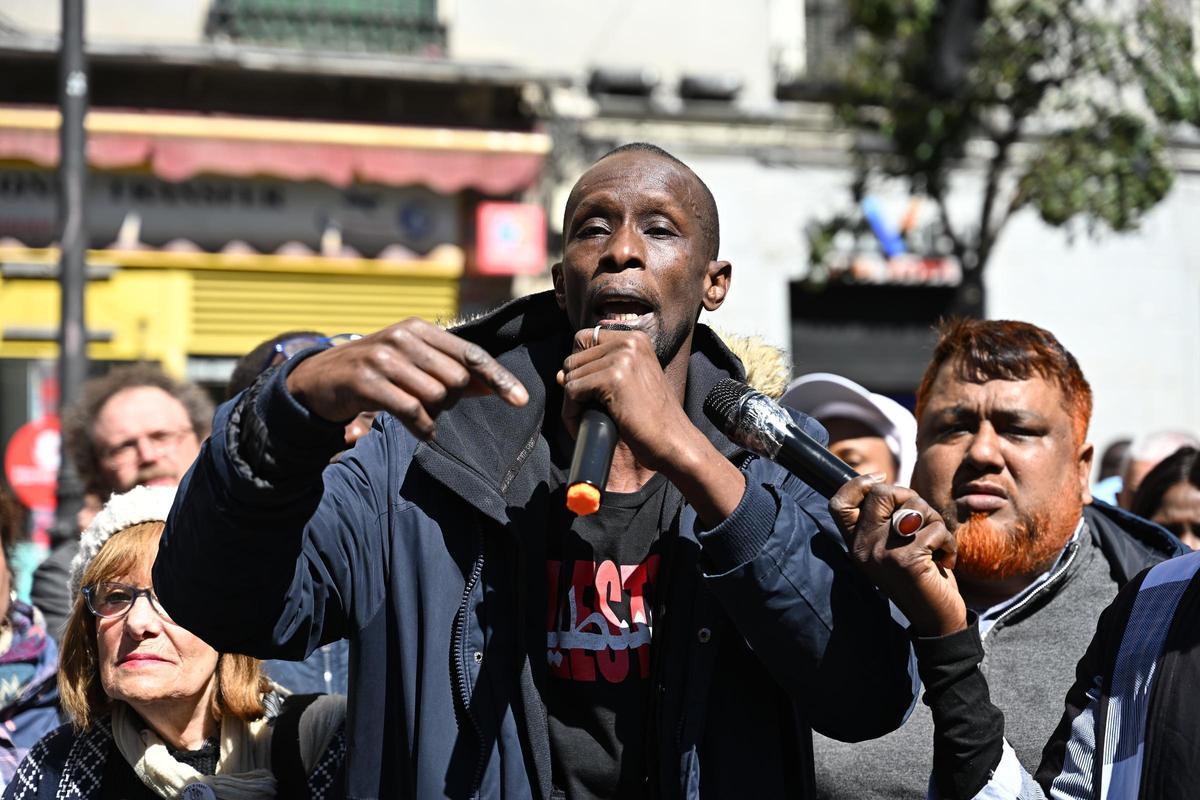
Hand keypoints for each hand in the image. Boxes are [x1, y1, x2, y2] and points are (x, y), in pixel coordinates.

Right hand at [287, 318, 527, 439]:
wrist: (319, 380)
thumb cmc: (377, 373)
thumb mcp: (414, 363)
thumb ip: (453, 371)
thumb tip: (496, 386)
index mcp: (419, 328)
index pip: (470, 354)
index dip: (498, 378)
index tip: (521, 400)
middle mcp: (402, 336)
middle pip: (455, 380)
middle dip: (450, 400)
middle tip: (429, 403)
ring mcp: (382, 357)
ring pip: (435, 395)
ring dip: (433, 414)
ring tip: (415, 411)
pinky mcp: (366, 381)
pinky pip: (411, 410)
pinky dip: (422, 427)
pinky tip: (422, 430)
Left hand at [557, 327, 743, 523]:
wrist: (673, 441)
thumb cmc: (651, 419)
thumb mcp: (627, 384)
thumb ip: (597, 372)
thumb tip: (560, 374)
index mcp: (635, 338)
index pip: (583, 339)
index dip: (578, 366)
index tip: (586, 392)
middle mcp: (629, 341)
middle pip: (573, 358)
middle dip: (572, 387)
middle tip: (584, 413)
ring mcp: (623, 357)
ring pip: (570, 375)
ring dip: (571, 403)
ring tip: (585, 421)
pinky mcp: (614, 377)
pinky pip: (572, 391)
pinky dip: (571, 412)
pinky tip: (583, 425)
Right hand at [830, 476, 966, 636]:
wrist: (935, 620)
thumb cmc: (919, 576)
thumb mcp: (892, 546)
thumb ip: (884, 520)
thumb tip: (884, 482)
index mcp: (855, 544)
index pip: (839, 503)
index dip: (859, 483)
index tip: (882, 480)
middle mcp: (863, 548)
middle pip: (881, 493)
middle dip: (910, 497)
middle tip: (923, 521)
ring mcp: (882, 554)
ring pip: (915, 508)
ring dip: (935, 521)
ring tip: (936, 545)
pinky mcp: (907, 561)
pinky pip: (934, 529)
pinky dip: (948, 542)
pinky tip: (945, 559)